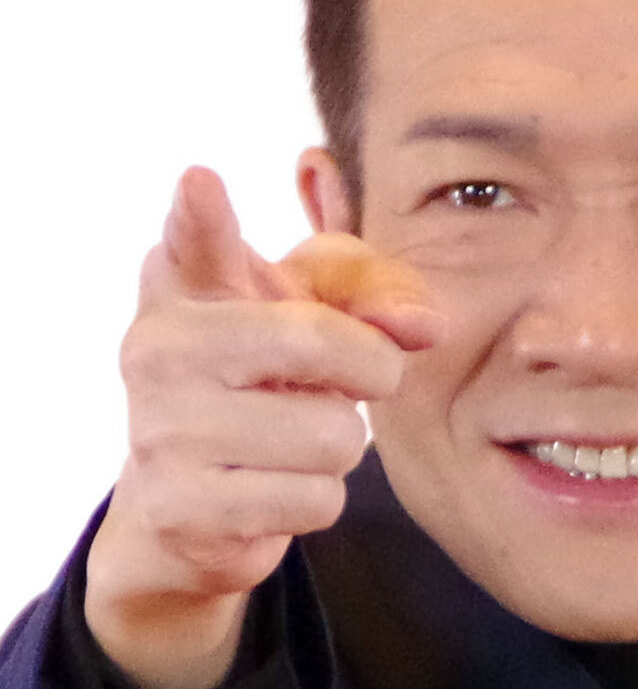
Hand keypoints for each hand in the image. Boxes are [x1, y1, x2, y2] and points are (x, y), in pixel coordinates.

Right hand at [84, 166, 437, 688]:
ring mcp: (161, 430)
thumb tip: (428, 326)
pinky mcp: (179, 508)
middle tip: (346, 379)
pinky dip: (317, 497)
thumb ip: (378, 292)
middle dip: (369, 368)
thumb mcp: (321, 311)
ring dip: (340, 445)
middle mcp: (158, 347)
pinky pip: (315, 500)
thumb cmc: (272, 375)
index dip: (200, 211)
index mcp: (188, 283)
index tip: (202, 180)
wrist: (198, 497)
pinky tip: (273, 487)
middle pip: (318, 342)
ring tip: (292, 437)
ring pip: (333, 435)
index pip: (194, 238)